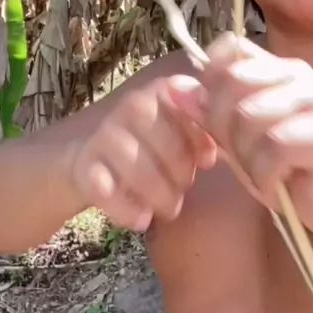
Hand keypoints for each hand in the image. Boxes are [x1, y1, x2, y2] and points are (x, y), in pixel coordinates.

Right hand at [65, 79, 216, 231]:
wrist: (86, 160)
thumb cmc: (149, 148)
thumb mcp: (180, 134)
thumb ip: (206, 132)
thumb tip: (230, 146)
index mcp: (163, 92)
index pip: (190, 106)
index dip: (202, 138)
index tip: (207, 162)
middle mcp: (132, 105)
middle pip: (165, 140)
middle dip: (180, 172)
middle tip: (184, 190)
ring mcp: (104, 133)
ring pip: (135, 163)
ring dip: (157, 193)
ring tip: (169, 209)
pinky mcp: (82, 164)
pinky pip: (104, 188)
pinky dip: (126, 209)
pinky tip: (142, 220)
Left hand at [169, 33, 312, 249]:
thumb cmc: (285, 168)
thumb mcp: (238, 140)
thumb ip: (210, 114)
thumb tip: (174, 90)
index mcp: (276, 69)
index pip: (233, 46)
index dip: (211, 76)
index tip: (211, 113)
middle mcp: (298, 76)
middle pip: (234, 79)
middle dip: (222, 125)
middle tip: (236, 155)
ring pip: (251, 115)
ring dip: (246, 156)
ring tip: (259, 172)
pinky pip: (276, 148)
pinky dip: (266, 175)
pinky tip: (275, 185)